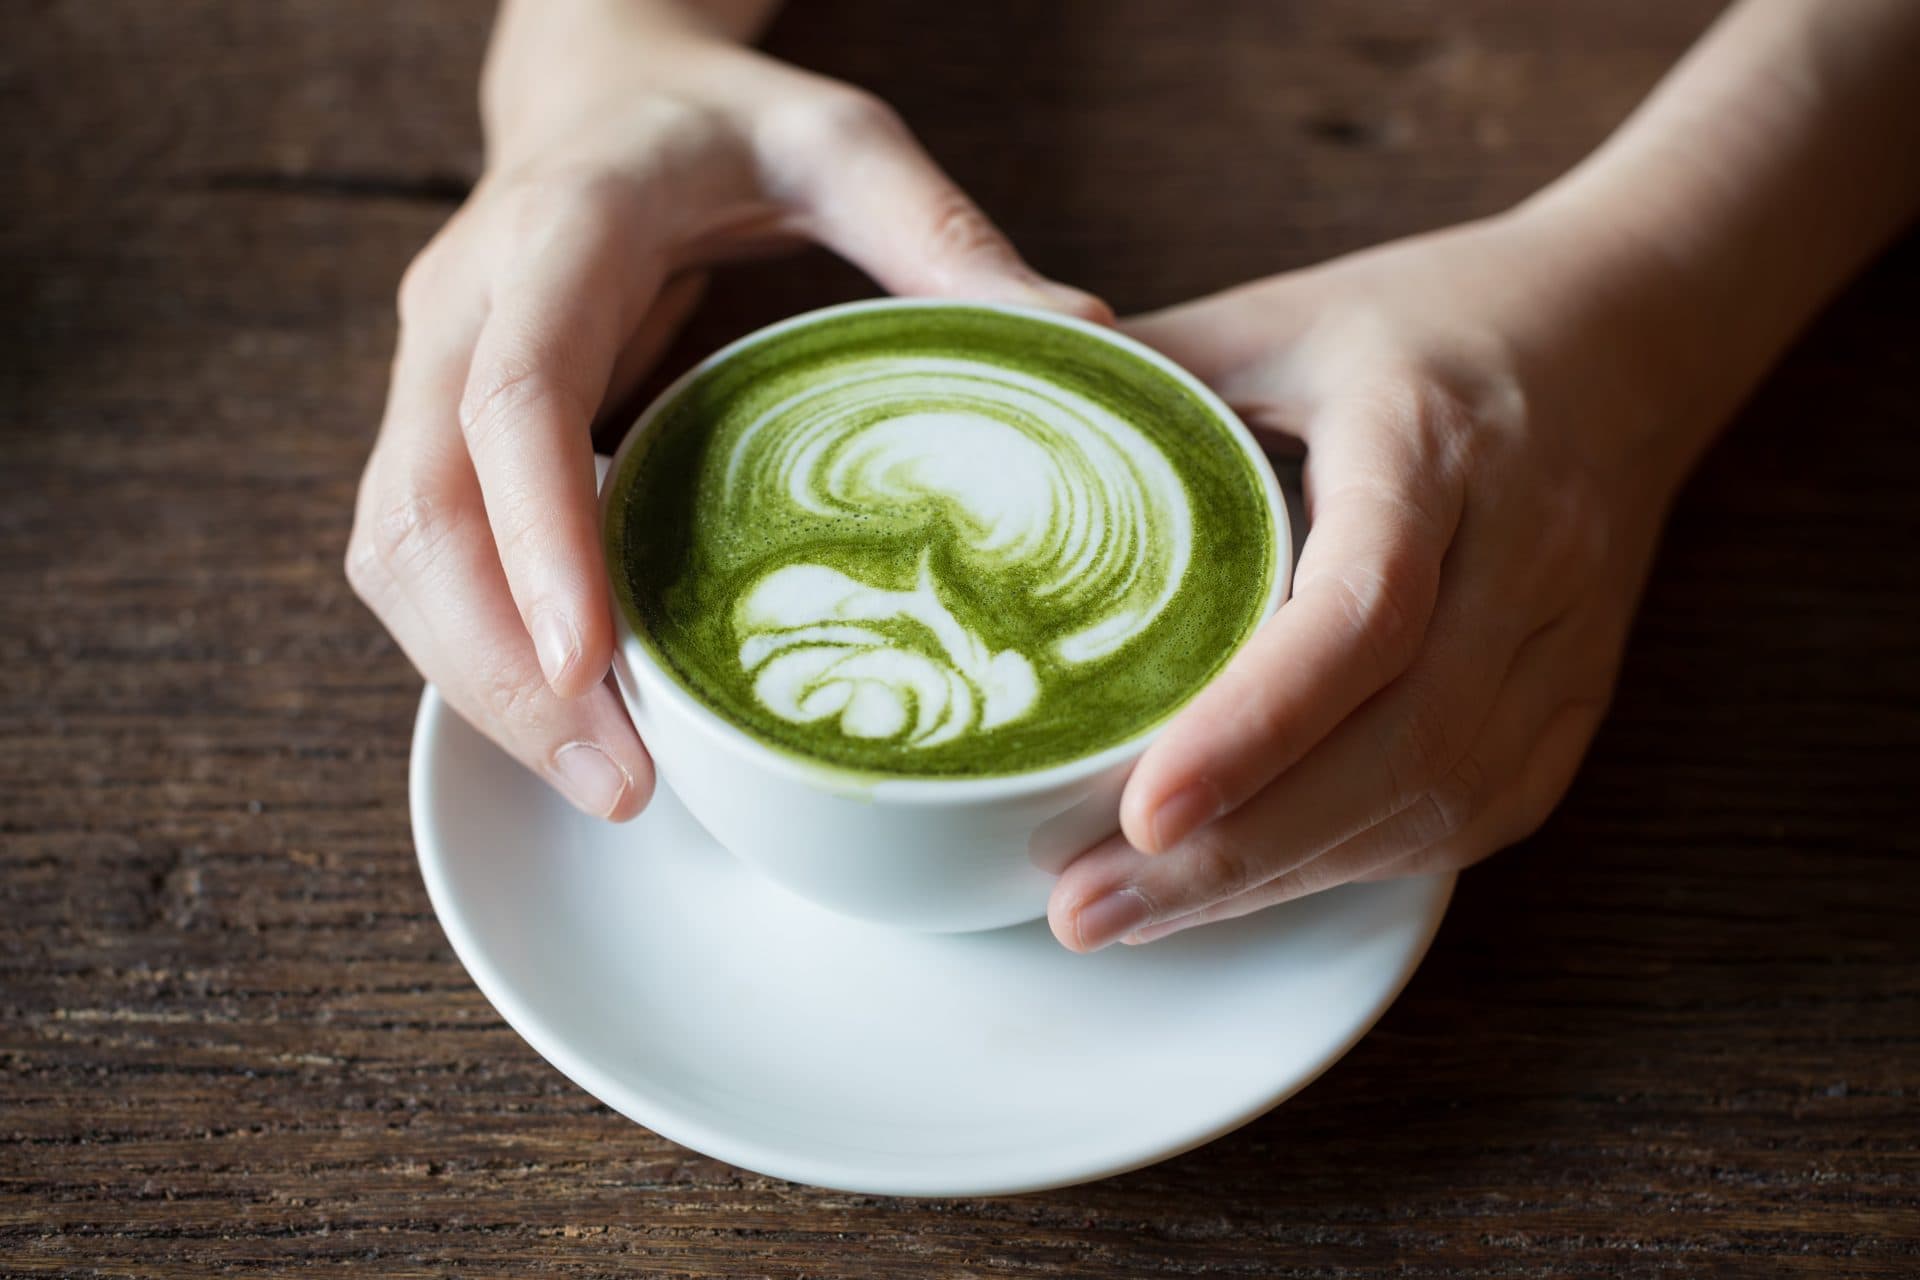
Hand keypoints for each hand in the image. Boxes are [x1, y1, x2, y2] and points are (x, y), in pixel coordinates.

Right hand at [345, 21, 1105, 820]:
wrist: (601, 98)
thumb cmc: (720, 127)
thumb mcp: (843, 143)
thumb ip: (946, 236)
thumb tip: (1091, 346)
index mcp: (560, 232)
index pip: (514, 396)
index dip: (540, 535)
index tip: (594, 664)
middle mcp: (464, 307)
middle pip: (420, 512)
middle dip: (501, 668)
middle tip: (621, 785)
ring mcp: (432, 370)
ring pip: (398, 552)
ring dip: (482, 681)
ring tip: (609, 782)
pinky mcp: (438, 427)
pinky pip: (422, 558)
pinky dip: (482, 652)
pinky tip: (579, 721)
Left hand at [1049, 213, 1704, 949]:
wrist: (1626, 337)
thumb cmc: (1420, 323)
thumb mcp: (1268, 319)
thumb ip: (1135, 386)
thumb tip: (976, 450)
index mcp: (1435, 441)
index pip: (1367, 611)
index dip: (1257, 723)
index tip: (1140, 807)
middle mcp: (1525, 556)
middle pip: (1399, 746)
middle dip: (1238, 853)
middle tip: (1082, 906)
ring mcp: (1565, 647)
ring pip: (1435, 803)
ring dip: (1277, 880)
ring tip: (1127, 912)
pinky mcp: (1572, 709)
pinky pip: (1465, 820)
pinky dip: (1343, 867)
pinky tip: (1237, 886)